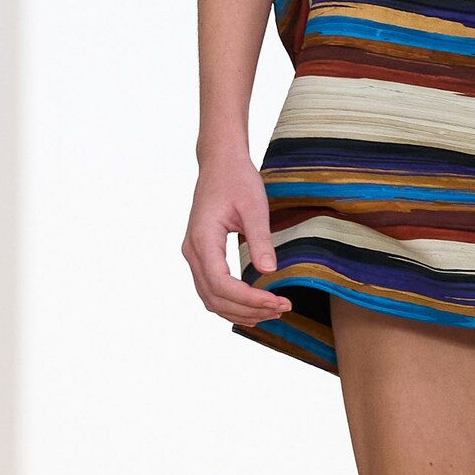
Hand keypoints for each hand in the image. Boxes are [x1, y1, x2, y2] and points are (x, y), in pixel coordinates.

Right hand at [182, 142, 290, 327]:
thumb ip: (261, 239)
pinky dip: (231, 303)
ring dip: (240, 311)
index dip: (249, 299)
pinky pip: (211, 289)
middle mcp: (192, 251)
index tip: (277, 301)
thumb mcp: (255, 207)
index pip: (221, 283)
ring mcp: (194, 255)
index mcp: (202, 239)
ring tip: (272, 310)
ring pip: (211, 298)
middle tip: (281, 308)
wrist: (220, 163)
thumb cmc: (237, 179)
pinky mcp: (201, 256)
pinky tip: (254, 307)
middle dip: (248, 309)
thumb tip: (269, 271)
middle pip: (214, 297)